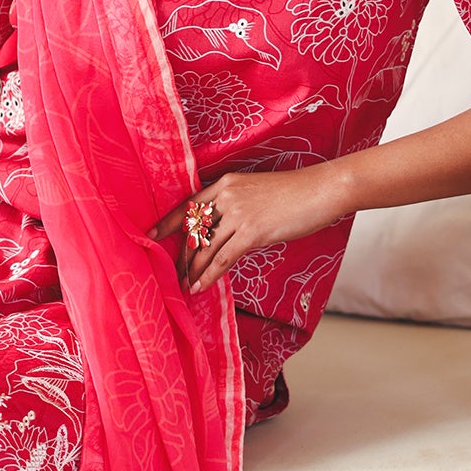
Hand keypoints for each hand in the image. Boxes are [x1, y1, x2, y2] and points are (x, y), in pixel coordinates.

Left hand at [152, 163, 349, 295]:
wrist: (320, 191)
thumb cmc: (295, 193)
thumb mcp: (258, 191)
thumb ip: (238, 207)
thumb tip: (226, 230)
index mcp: (226, 183)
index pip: (189, 205)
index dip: (168, 222)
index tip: (151, 233)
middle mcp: (227, 197)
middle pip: (194, 229)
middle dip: (182, 254)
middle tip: (172, 271)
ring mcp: (238, 214)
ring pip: (205, 247)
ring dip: (192, 269)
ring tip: (183, 284)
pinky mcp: (251, 232)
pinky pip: (222, 259)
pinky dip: (208, 275)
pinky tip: (200, 286)